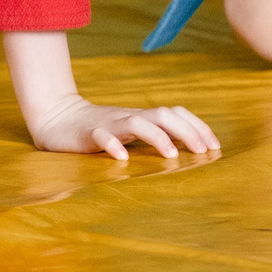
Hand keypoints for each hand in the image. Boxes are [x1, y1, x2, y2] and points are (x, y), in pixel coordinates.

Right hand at [25, 92, 220, 161]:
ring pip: (137, 122)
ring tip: (171, 155)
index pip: (176, 113)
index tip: (214, 146)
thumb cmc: (99, 130)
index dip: (197, 126)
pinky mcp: (88, 134)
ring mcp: (109, 123)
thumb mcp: (129, 132)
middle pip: (163, 114)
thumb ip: (152, 137)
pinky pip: (102, 136)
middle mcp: (129, 117)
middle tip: (203, 151)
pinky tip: (122, 158)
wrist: (57, 119)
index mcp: (141, 117)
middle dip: (186, 131)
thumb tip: (186, 150)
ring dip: (157, 137)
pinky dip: (113, 145)